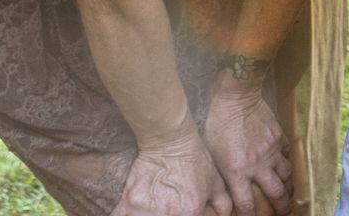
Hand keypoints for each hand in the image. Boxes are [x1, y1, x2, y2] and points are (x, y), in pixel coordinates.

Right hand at [111, 134, 230, 215]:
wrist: (169, 141)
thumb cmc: (193, 160)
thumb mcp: (215, 182)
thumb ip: (222, 205)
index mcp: (190, 213)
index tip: (184, 212)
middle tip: (169, 208)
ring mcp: (146, 212)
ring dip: (148, 215)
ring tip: (155, 208)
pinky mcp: (127, 205)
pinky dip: (125, 215)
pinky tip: (135, 210)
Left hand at [202, 74, 290, 215]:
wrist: (236, 98)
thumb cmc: (216, 124)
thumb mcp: (212, 153)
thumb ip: (222, 172)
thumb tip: (225, 186)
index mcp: (237, 172)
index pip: (246, 204)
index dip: (249, 215)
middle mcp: (258, 166)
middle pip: (275, 193)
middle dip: (281, 206)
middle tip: (283, 212)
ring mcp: (271, 151)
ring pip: (287, 175)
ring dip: (289, 185)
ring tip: (289, 191)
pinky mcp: (278, 137)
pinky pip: (287, 153)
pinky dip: (287, 161)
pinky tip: (286, 163)